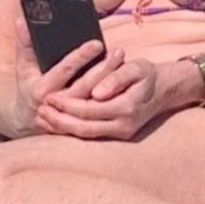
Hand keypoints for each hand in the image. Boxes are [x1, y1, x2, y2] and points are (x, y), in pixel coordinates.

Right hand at [13, 17, 124, 136]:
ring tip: (121, 62)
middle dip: (104, 68)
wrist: (26, 120)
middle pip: (85, 85)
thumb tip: (22, 19)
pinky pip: (99, 110)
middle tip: (118, 52)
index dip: (81, 56)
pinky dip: (111, 96)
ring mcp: (69, 116)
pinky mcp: (80, 123)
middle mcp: (56, 104)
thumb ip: (25, 42)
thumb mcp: (23, 65)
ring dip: (111, 81)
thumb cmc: (27, 85)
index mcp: (41, 89)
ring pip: (95, 99)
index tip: (97, 43)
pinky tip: (122, 82)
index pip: (64, 70)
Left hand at [39, 54, 162, 139]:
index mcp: (126, 107)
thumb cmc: (148, 74)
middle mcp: (124, 125)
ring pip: (85, 135)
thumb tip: (96, 93)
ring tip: (42, 117)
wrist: (165, 90)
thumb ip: (116, 78)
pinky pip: (90, 135)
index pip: (88, 110)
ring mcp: (121, 133)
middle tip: (39, 110)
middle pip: (83, 128)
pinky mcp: (117, 135)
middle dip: (59, 121)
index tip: (49, 97)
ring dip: (62, 128)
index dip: (66, 105)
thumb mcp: (137, 68)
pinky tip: (57, 122)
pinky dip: (72, 130)